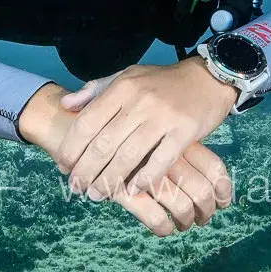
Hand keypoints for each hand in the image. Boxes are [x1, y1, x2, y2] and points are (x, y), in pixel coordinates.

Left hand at [57, 58, 238, 203]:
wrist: (207, 78)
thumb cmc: (162, 81)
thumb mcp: (127, 76)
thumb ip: (95, 90)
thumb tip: (64, 105)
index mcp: (122, 87)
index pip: (87, 122)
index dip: (72, 147)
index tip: (63, 165)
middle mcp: (140, 101)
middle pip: (104, 143)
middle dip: (86, 170)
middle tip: (76, 187)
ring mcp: (163, 117)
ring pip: (129, 156)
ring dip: (109, 180)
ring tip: (97, 194)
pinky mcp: (184, 132)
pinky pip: (160, 161)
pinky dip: (144, 179)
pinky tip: (132, 191)